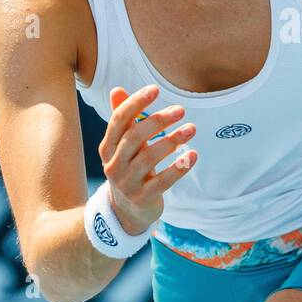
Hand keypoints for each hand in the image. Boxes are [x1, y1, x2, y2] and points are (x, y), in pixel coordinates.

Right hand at [97, 84, 196, 232]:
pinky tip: (193, 155)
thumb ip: (123, 119)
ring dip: (172, 141)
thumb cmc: (129, 169)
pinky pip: (162, 182)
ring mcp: (127, 183)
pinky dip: (178, 168)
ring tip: (192, 128)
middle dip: (157, 121)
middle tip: (181, 110)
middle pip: (134, 137)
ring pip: (149, 158)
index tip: (155, 89)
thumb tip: (117, 89)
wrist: (124, 212)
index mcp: (108, 147)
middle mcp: (113, 164)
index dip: (135, 103)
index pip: (119, 120)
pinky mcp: (142, 198)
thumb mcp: (123, 146)